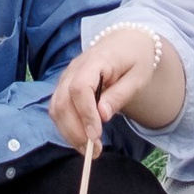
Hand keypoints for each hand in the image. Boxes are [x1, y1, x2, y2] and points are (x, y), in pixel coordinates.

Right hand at [48, 24, 172, 151]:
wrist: (125, 42)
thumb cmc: (135, 58)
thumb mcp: (138, 77)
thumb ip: (120, 95)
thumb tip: (102, 116)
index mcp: (95, 61)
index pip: (80, 88)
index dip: (85, 114)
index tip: (96, 136)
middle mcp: (74, 68)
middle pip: (63, 101)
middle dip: (75, 130)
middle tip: (95, 150)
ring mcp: (66, 77)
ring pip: (56, 108)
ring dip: (68, 132)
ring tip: (89, 150)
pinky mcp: (65, 86)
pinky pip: (58, 109)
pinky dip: (66, 127)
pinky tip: (82, 139)